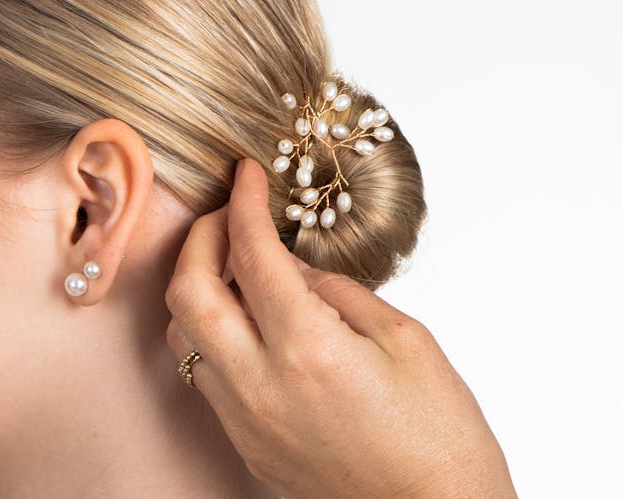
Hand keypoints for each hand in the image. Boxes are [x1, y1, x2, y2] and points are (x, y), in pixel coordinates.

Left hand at [165, 158, 516, 497]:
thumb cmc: (439, 437)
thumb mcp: (404, 340)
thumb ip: (336, 292)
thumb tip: (288, 261)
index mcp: (308, 350)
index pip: (251, 255)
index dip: (243, 204)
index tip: (245, 177)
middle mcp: (261, 387)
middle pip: (188, 292)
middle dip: (199, 238)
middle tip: (226, 214)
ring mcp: (245, 421)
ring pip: (183, 336)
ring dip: (197, 288)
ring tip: (232, 265)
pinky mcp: (246, 445)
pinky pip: (204, 377)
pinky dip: (210, 335)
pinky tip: (244, 321)